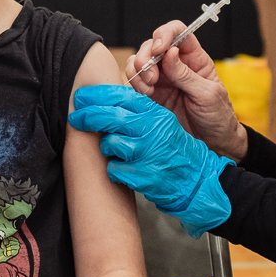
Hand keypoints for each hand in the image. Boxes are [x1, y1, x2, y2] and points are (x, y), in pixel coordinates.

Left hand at [68, 86, 233, 234]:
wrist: (199, 181)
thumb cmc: (175, 151)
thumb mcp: (162, 123)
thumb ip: (139, 112)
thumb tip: (105, 101)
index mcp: (156, 114)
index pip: (122, 96)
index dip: (97, 95)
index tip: (81, 97)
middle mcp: (152, 131)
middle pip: (111, 117)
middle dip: (89, 116)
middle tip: (75, 117)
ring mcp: (148, 154)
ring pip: (110, 144)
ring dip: (108, 148)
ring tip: (118, 152)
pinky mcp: (144, 176)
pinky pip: (114, 169)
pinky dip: (115, 170)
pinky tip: (126, 170)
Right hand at [118, 20, 246, 159]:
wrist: (213, 144)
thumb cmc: (218, 117)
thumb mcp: (207, 94)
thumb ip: (186, 74)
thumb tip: (169, 52)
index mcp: (194, 58)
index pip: (178, 32)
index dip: (165, 34)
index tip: (160, 48)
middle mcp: (175, 65)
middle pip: (152, 45)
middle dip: (146, 56)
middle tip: (152, 77)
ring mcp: (161, 80)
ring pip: (139, 62)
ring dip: (138, 71)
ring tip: (149, 89)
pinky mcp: (151, 95)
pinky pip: (134, 82)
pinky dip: (134, 85)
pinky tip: (145, 96)